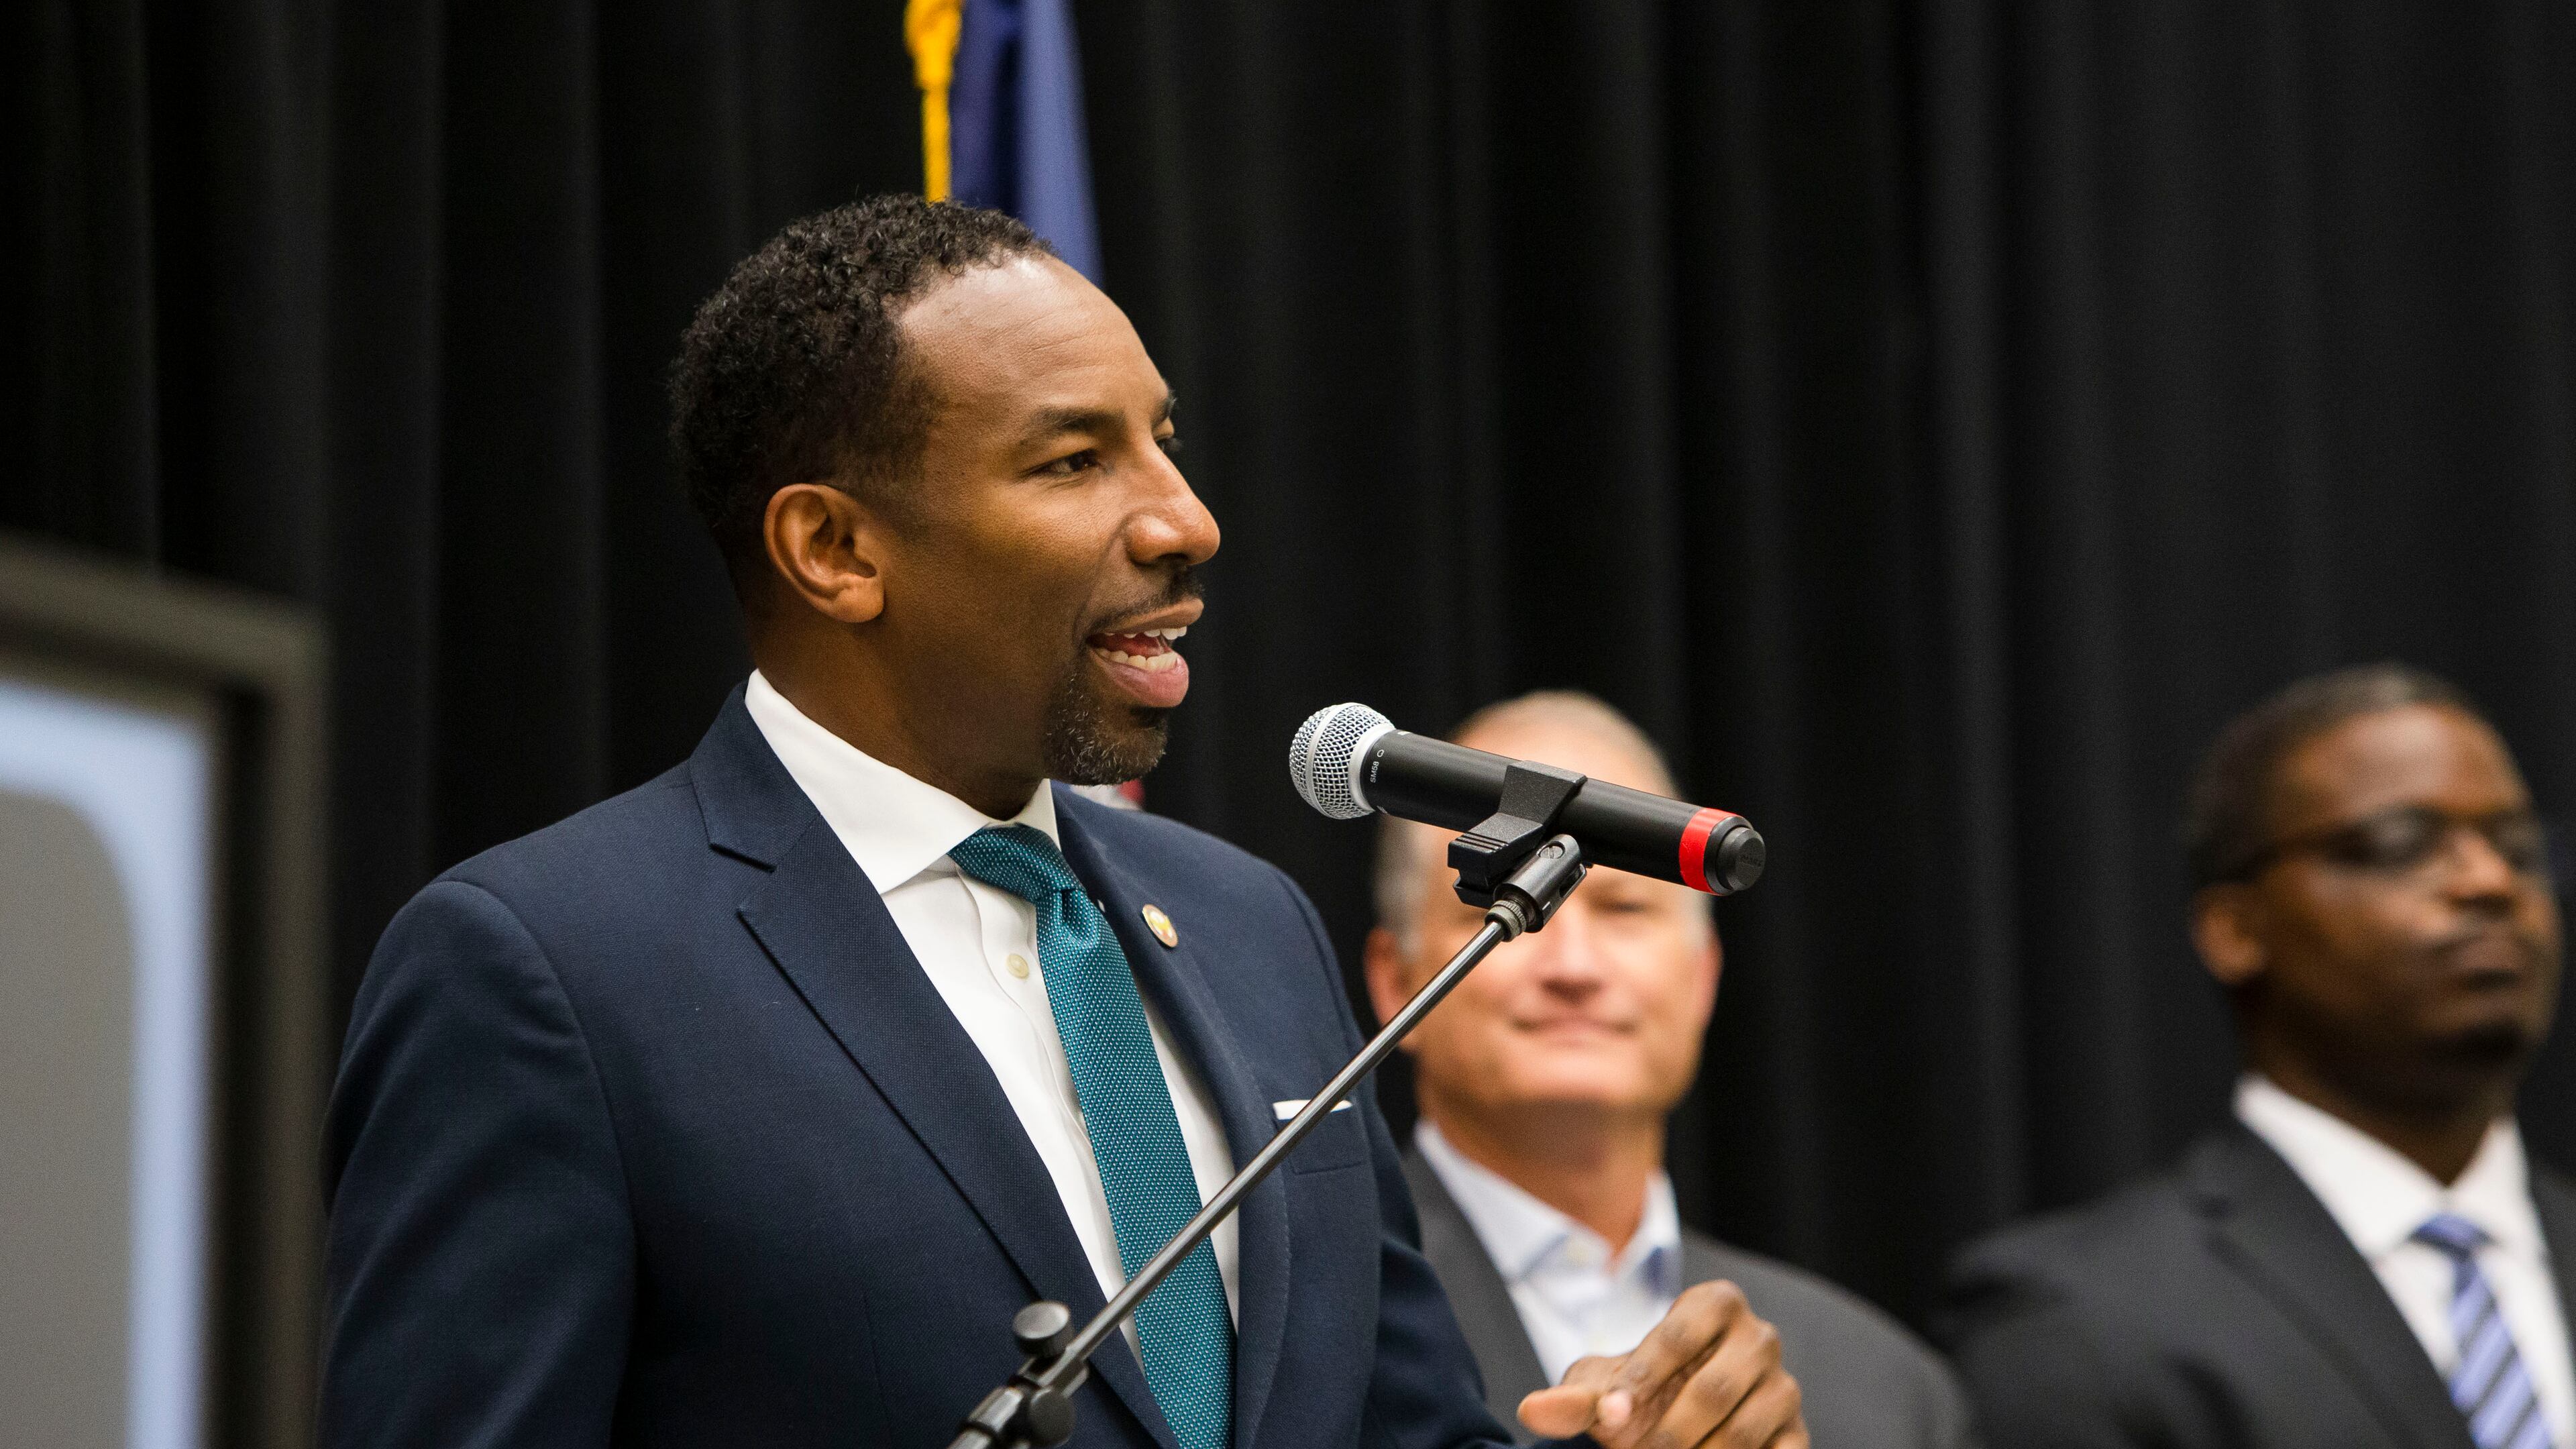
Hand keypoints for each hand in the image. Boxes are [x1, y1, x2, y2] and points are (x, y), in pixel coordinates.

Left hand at [1516, 1280, 1807, 1448]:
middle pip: (1713, 1391)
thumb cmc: (1639, 1392)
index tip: (1612, 1422)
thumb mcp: (1605, 1388)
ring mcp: (1784, 1386)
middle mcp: (1759, 1338)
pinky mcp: (1796, 1433)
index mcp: (1714, 1304)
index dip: (1640, 1382)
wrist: (1677, 1420)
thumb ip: (1574, 1398)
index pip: (1676, 1337)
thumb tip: (1531, 1411)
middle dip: (1667, 1433)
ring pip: (1742, 1432)